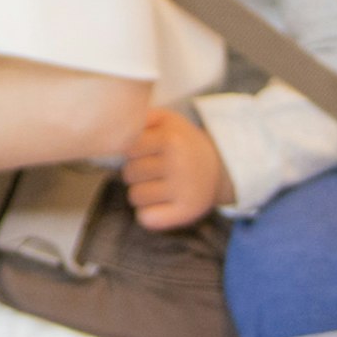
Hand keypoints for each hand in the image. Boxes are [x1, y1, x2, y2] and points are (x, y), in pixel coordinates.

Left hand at [123, 107, 225, 229]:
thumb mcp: (168, 120)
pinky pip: (147, 218)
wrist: (221, 168)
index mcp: (171, 139)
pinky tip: (161, 205)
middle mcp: (178, 164)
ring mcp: (183, 190)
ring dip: (142, 193)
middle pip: (129, 174)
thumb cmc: (184, 143)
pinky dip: (149, 214)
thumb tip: (115, 126)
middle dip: (137, 173)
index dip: (134, 152)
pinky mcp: (186, 212)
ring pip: (135, 197)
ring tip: (160, 186)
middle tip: (157, 170)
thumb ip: (142, 117)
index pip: (127, 150)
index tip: (149, 152)